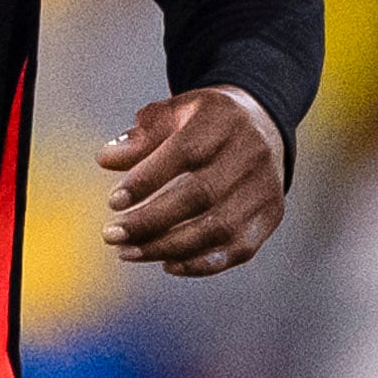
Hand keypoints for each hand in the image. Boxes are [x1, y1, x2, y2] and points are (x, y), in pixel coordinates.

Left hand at [98, 85, 286, 277]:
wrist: (262, 125)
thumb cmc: (204, 123)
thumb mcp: (173, 114)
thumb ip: (140, 136)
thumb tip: (105, 159)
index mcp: (223, 119)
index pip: (185, 152)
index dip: (148, 179)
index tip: (113, 202)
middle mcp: (251, 152)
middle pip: (201, 195)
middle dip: (151, 221)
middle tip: (112, 235)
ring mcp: (265, 187)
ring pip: (218, 228)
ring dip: (168, 247)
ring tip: (129, 253)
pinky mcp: (271, 215)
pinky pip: (239, 249)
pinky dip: (201, 263)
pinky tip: (167, 264)